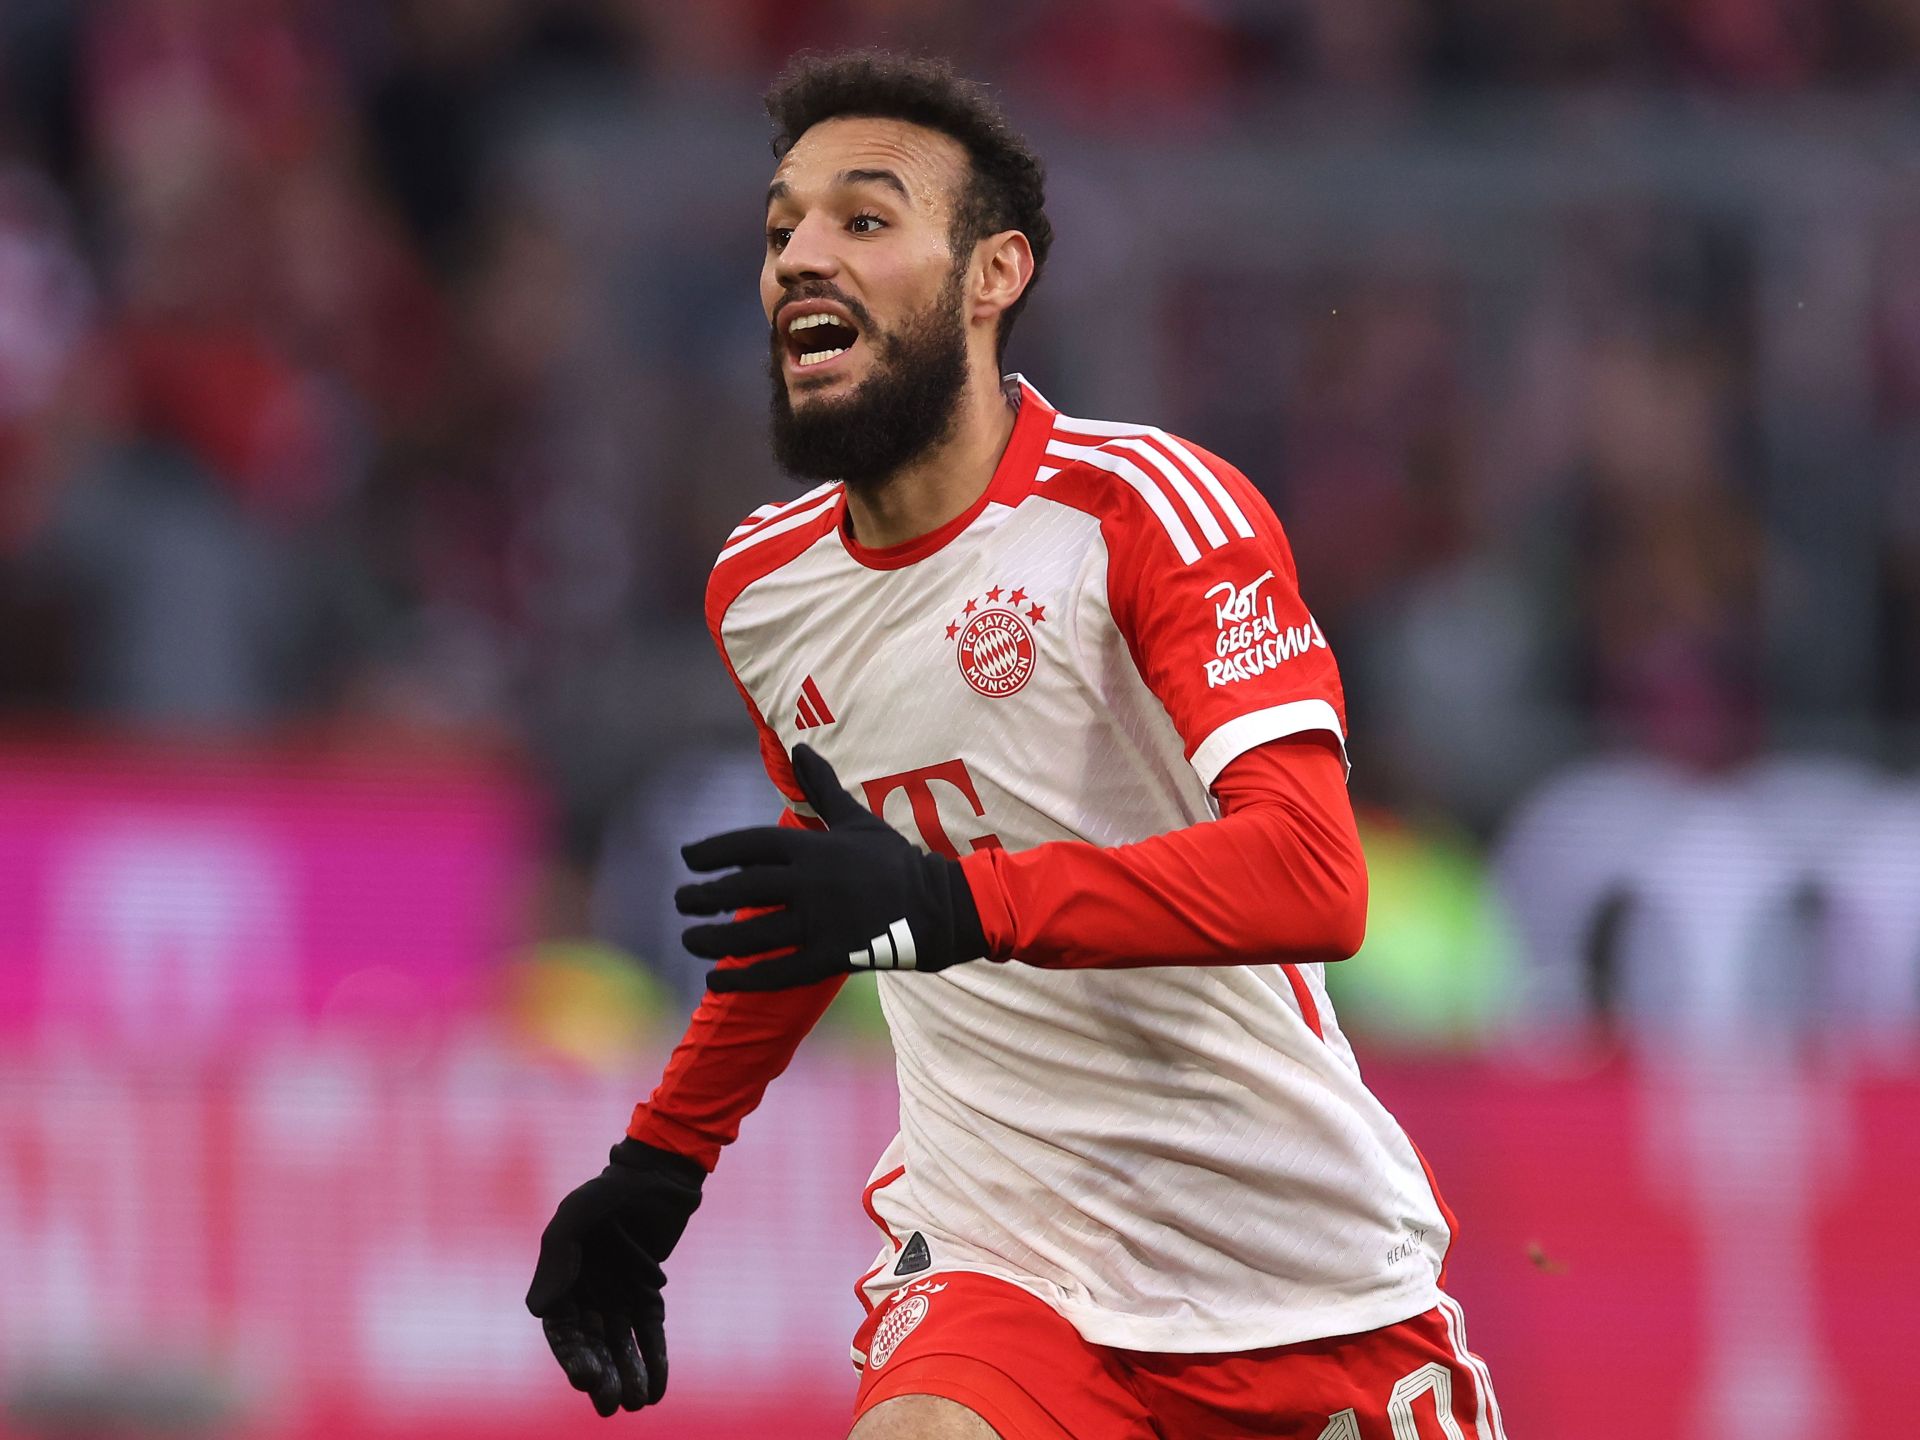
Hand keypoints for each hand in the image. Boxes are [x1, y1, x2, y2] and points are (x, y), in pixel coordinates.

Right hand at [526, 1139, 704, 1416]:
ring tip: (635, 1403)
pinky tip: (657, 1389)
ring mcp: (619, 1296)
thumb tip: (539, 1312)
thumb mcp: (576, 1217)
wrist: (657, 1174)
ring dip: (627, 1375)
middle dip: (601, 1377)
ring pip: (621, 1346)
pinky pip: (649, 1333)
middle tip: (610, 1405)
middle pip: (592, 1347)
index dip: (573, 1358)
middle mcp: (587, 1294)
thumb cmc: (609, 1192)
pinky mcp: (649, 1294)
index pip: (563, 1332)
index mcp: (561, 1280)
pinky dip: (653, 1360)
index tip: (587, 1378)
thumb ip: (557, 1259)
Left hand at [676, 744, 988, 992]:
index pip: (748, 845)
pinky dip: (743, 977)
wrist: (939, 906)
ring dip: (713, 938)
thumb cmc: (894, 860)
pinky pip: (777, 970)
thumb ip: (822, 788)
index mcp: (812, 847)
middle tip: (679, 901)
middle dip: (704, 896)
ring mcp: (820, 921)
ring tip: (688, 940)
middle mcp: (810, 882)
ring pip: (753, 933)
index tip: (687, 859)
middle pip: (742, 889)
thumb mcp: (856, 819)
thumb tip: (801, 748)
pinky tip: (715, 980)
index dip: (713, 851)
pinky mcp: (831, 956)